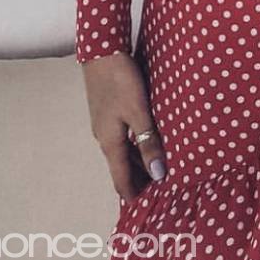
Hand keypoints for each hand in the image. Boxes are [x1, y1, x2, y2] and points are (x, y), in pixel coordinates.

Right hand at [81, 51, 166, 200]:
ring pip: (122, 151)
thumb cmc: (121, 80)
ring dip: (137, 162)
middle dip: (137, 180)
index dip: (133, 194)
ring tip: (156, 169)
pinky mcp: (107, 111)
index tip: (145, 208)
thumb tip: (158, 173)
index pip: (121, 178)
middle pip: (121, 167)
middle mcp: (104, 137)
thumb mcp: (139, 111)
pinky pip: (121, 138)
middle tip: (158, 190)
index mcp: (110, 142)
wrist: (101, 50)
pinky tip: (146, 141)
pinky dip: (134, 146)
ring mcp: (104, 124)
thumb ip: (148, 141)